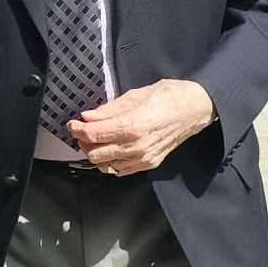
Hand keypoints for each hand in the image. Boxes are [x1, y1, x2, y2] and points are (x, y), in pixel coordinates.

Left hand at [68, 79, 214, 175]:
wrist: (195, 109)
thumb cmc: (168, 96)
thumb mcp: (136, 95)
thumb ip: (109, 109)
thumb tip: (88, 116)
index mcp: (132, 125)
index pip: (93, 134)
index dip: (77, 129)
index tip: (72, 123)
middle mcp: (136, 146)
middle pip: (95, 153)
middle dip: (83, 143)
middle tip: (82, 131)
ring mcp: (143, 158)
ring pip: (106, 165)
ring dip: (95, 153)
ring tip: (95, 140)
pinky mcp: (149, 164)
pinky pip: (121, 170)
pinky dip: (110, 162)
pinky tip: (110, 149)